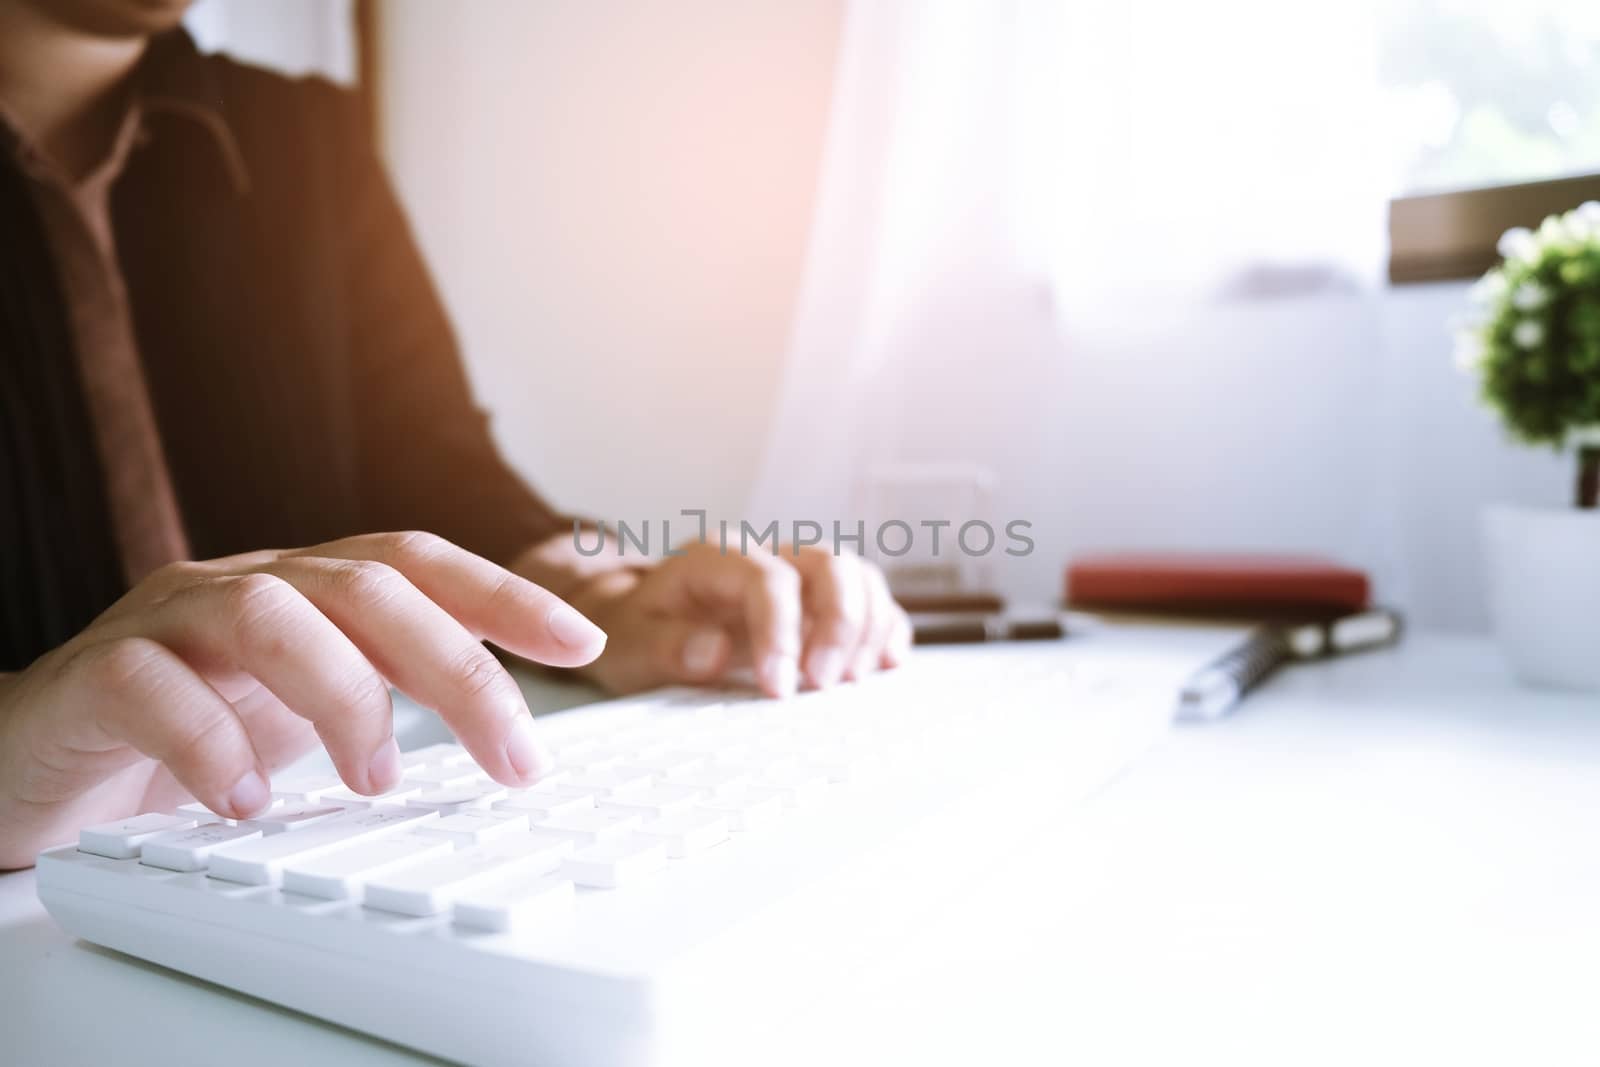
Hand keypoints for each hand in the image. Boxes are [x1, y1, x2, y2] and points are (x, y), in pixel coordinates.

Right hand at [0, 531, 605, 868]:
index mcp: (307, 589)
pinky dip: (213, 745)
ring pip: (271, 617)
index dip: (505, 596)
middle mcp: (247, 585)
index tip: (584, 644)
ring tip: (374, 779)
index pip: (419, 566)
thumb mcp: (308, 705)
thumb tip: (509, 735)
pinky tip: (246, 801)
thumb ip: (389, 693)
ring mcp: (168, 620)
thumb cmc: (190, 725)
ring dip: (343, 698)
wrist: (40, 754)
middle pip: (368, 589)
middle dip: (457, 669)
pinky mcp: (96, 674)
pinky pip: (156, 686)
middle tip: (513, 756)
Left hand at [516, 537, 911, 696]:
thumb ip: (666, 647)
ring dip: (867, 629)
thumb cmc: (637, 632)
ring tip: (852, 682)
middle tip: (824, 685)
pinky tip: (884, 666)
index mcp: (716, 559)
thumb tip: (714, 653)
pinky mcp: (821, 603)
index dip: (782, 632)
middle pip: (829, 564)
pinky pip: (871, 602)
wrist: (641, 620)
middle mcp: (767, 556)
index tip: (780, 688)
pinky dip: (886, 630)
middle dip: (839, 625)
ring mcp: (799, 576)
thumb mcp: (628, 645)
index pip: (767, 579)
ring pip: (858, 577)